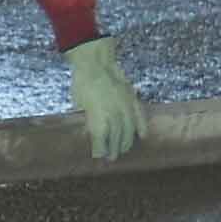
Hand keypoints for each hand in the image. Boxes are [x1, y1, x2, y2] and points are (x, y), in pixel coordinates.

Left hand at [66, 37, 145, 161]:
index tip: (98, 157)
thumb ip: (84, 119)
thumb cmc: (82, 83)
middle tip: (111, 158)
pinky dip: (142, 127)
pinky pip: (140, 116)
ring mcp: (126, 106)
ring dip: (127, 142)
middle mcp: (114, 114)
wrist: (95, 62)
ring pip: (130, 129)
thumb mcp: (77, 103)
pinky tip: (142, 136)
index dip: (100, 149)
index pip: (101, 139)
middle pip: (117, 137)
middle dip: (114, 149)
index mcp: (99, 116)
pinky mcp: (133, 98)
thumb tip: (85, 132)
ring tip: (123, 150)